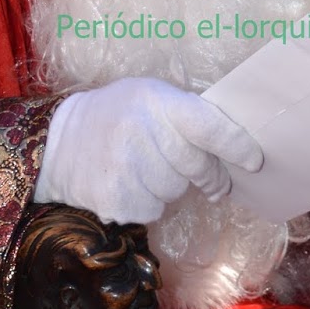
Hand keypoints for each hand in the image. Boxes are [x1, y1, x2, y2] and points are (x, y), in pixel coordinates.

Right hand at [34, 77, 263, 222]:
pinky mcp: (116, 199)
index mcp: (156, 100)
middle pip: (197, 166)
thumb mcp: (148, 97)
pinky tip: (127, 185)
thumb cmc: (115, 116)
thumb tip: (234, 146)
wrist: (55, 144)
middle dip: (209, 176)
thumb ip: (186, 115)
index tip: (254, 161)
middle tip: (210, 181)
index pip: (208, 125)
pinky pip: (154, 210)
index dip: (235, 145)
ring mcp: (127, 168)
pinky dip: (147, 203)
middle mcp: (142, 131)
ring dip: (169, 186)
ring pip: (176, 191)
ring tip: (141, 169)